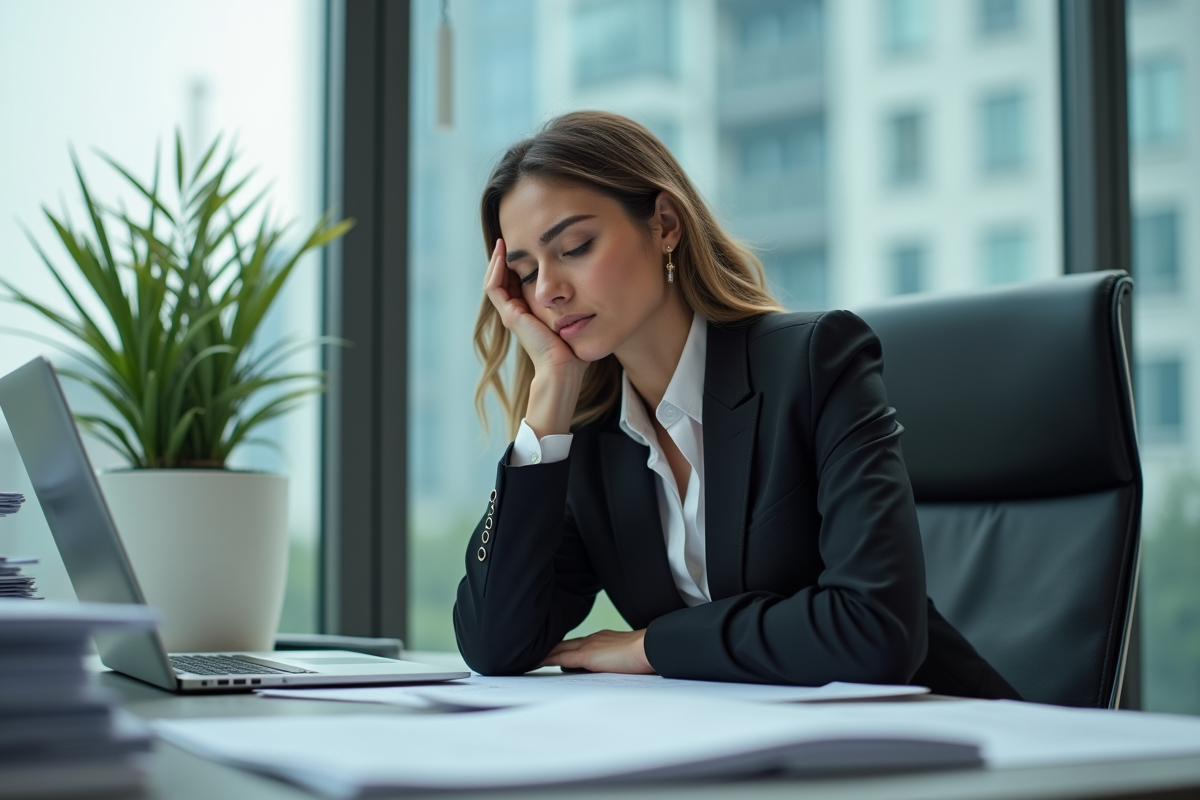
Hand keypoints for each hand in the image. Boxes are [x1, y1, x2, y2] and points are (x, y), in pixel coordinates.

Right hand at [484, 238, 583, 378]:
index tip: (528, 247)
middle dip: (506, 260)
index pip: (517, 283)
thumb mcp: (571, 318)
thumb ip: (573, 305)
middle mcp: (516, 313)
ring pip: (495, 281)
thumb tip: (589, 288)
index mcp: (528, 314)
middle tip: (510, 239)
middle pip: (504, 280)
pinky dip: (496, 269)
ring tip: (503, 242)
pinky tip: (504, 254)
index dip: (519, 265)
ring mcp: (510, 314)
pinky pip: (494, 287)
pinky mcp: (510, 315)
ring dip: (497, 261)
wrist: (563, 368)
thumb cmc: (573, 349)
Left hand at [541, 629, 653, 673]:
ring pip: (559, 649)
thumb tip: (619, 669)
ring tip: (529, 659)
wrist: (650, 646)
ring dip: (545, 654)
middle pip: (565, 644)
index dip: (565, 648)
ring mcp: (588, 646)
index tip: (555, 651)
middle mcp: (593, 639)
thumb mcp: (630, 657)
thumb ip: (620, 660)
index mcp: (604, 639)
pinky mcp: (586, 656)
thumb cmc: (647, 653)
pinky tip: (534, 663)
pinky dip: (546, 659)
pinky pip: (560, 658)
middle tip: (533, 653)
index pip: (579, 644)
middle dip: (550, 649)